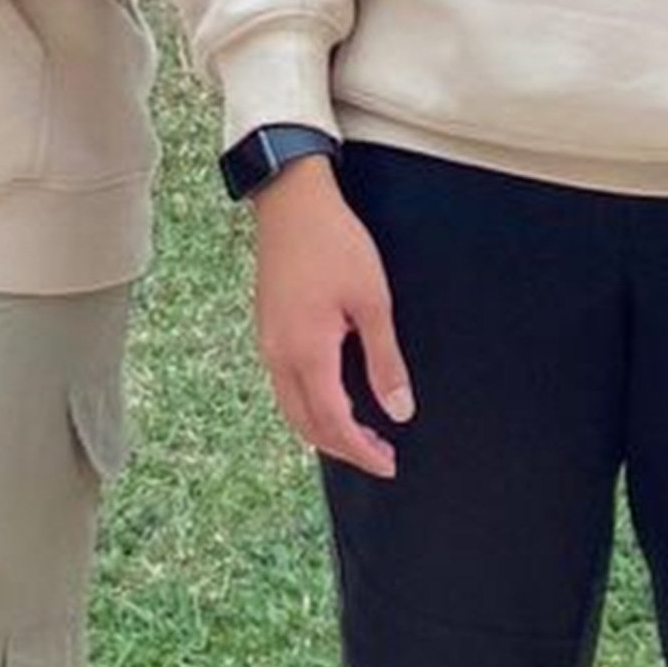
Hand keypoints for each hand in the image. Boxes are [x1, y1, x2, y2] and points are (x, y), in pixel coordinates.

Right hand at [251, 159, 411, 477]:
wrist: (291, 202)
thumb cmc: (334, 243)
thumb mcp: (372, 301)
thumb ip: (385, 360)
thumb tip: (399, 409)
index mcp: (308, 352)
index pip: (334, 423)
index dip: (362, 451)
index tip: (388, 463)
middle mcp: (280, 355)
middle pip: (307, 425)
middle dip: (343, 448)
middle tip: (380, 454)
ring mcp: (268, 343)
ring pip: (291, 408)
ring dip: (324, 429)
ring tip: (361, 432)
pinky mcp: (268, 330)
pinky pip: (284, 386)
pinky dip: (309, 406)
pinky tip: (334, 397)